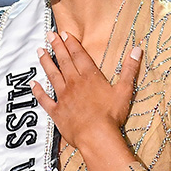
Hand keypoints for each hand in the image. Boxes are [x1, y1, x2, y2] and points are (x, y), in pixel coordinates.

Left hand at [32, 31, 142, 170]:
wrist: (96, 136)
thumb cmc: (111, 115)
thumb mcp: (124, 90)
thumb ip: (129, 69)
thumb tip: (137, 49)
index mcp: (90, 77)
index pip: (79, 55)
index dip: (72, 43)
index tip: (64, 33)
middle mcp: (74, 83)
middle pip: (64, 61)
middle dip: (57, 47)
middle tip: (49, 35)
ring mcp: (63, 97)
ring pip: (52, 75)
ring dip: (46, 62)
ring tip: (39, 50)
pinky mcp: (57, 111)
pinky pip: (45, 99)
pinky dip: (38, 91)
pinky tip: (33, 83)